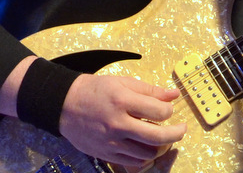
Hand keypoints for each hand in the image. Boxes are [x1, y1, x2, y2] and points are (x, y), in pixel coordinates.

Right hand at [59, 74, 186, 167]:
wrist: (62, 104)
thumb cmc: (92, 90)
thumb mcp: (120, 82)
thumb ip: (149, 90)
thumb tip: (174, 95)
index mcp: (121, 101)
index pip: (160, 112)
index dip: (169, 110)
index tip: (167, 109)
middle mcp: (117, 123)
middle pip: (159, 137)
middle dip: (176, 133)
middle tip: (180, 129)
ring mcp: (111, 141)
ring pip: (148, 153)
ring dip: (158, 146)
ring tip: (157, 137)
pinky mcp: (106, 153)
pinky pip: (134, 161)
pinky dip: (143, 155)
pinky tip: (142, 145)